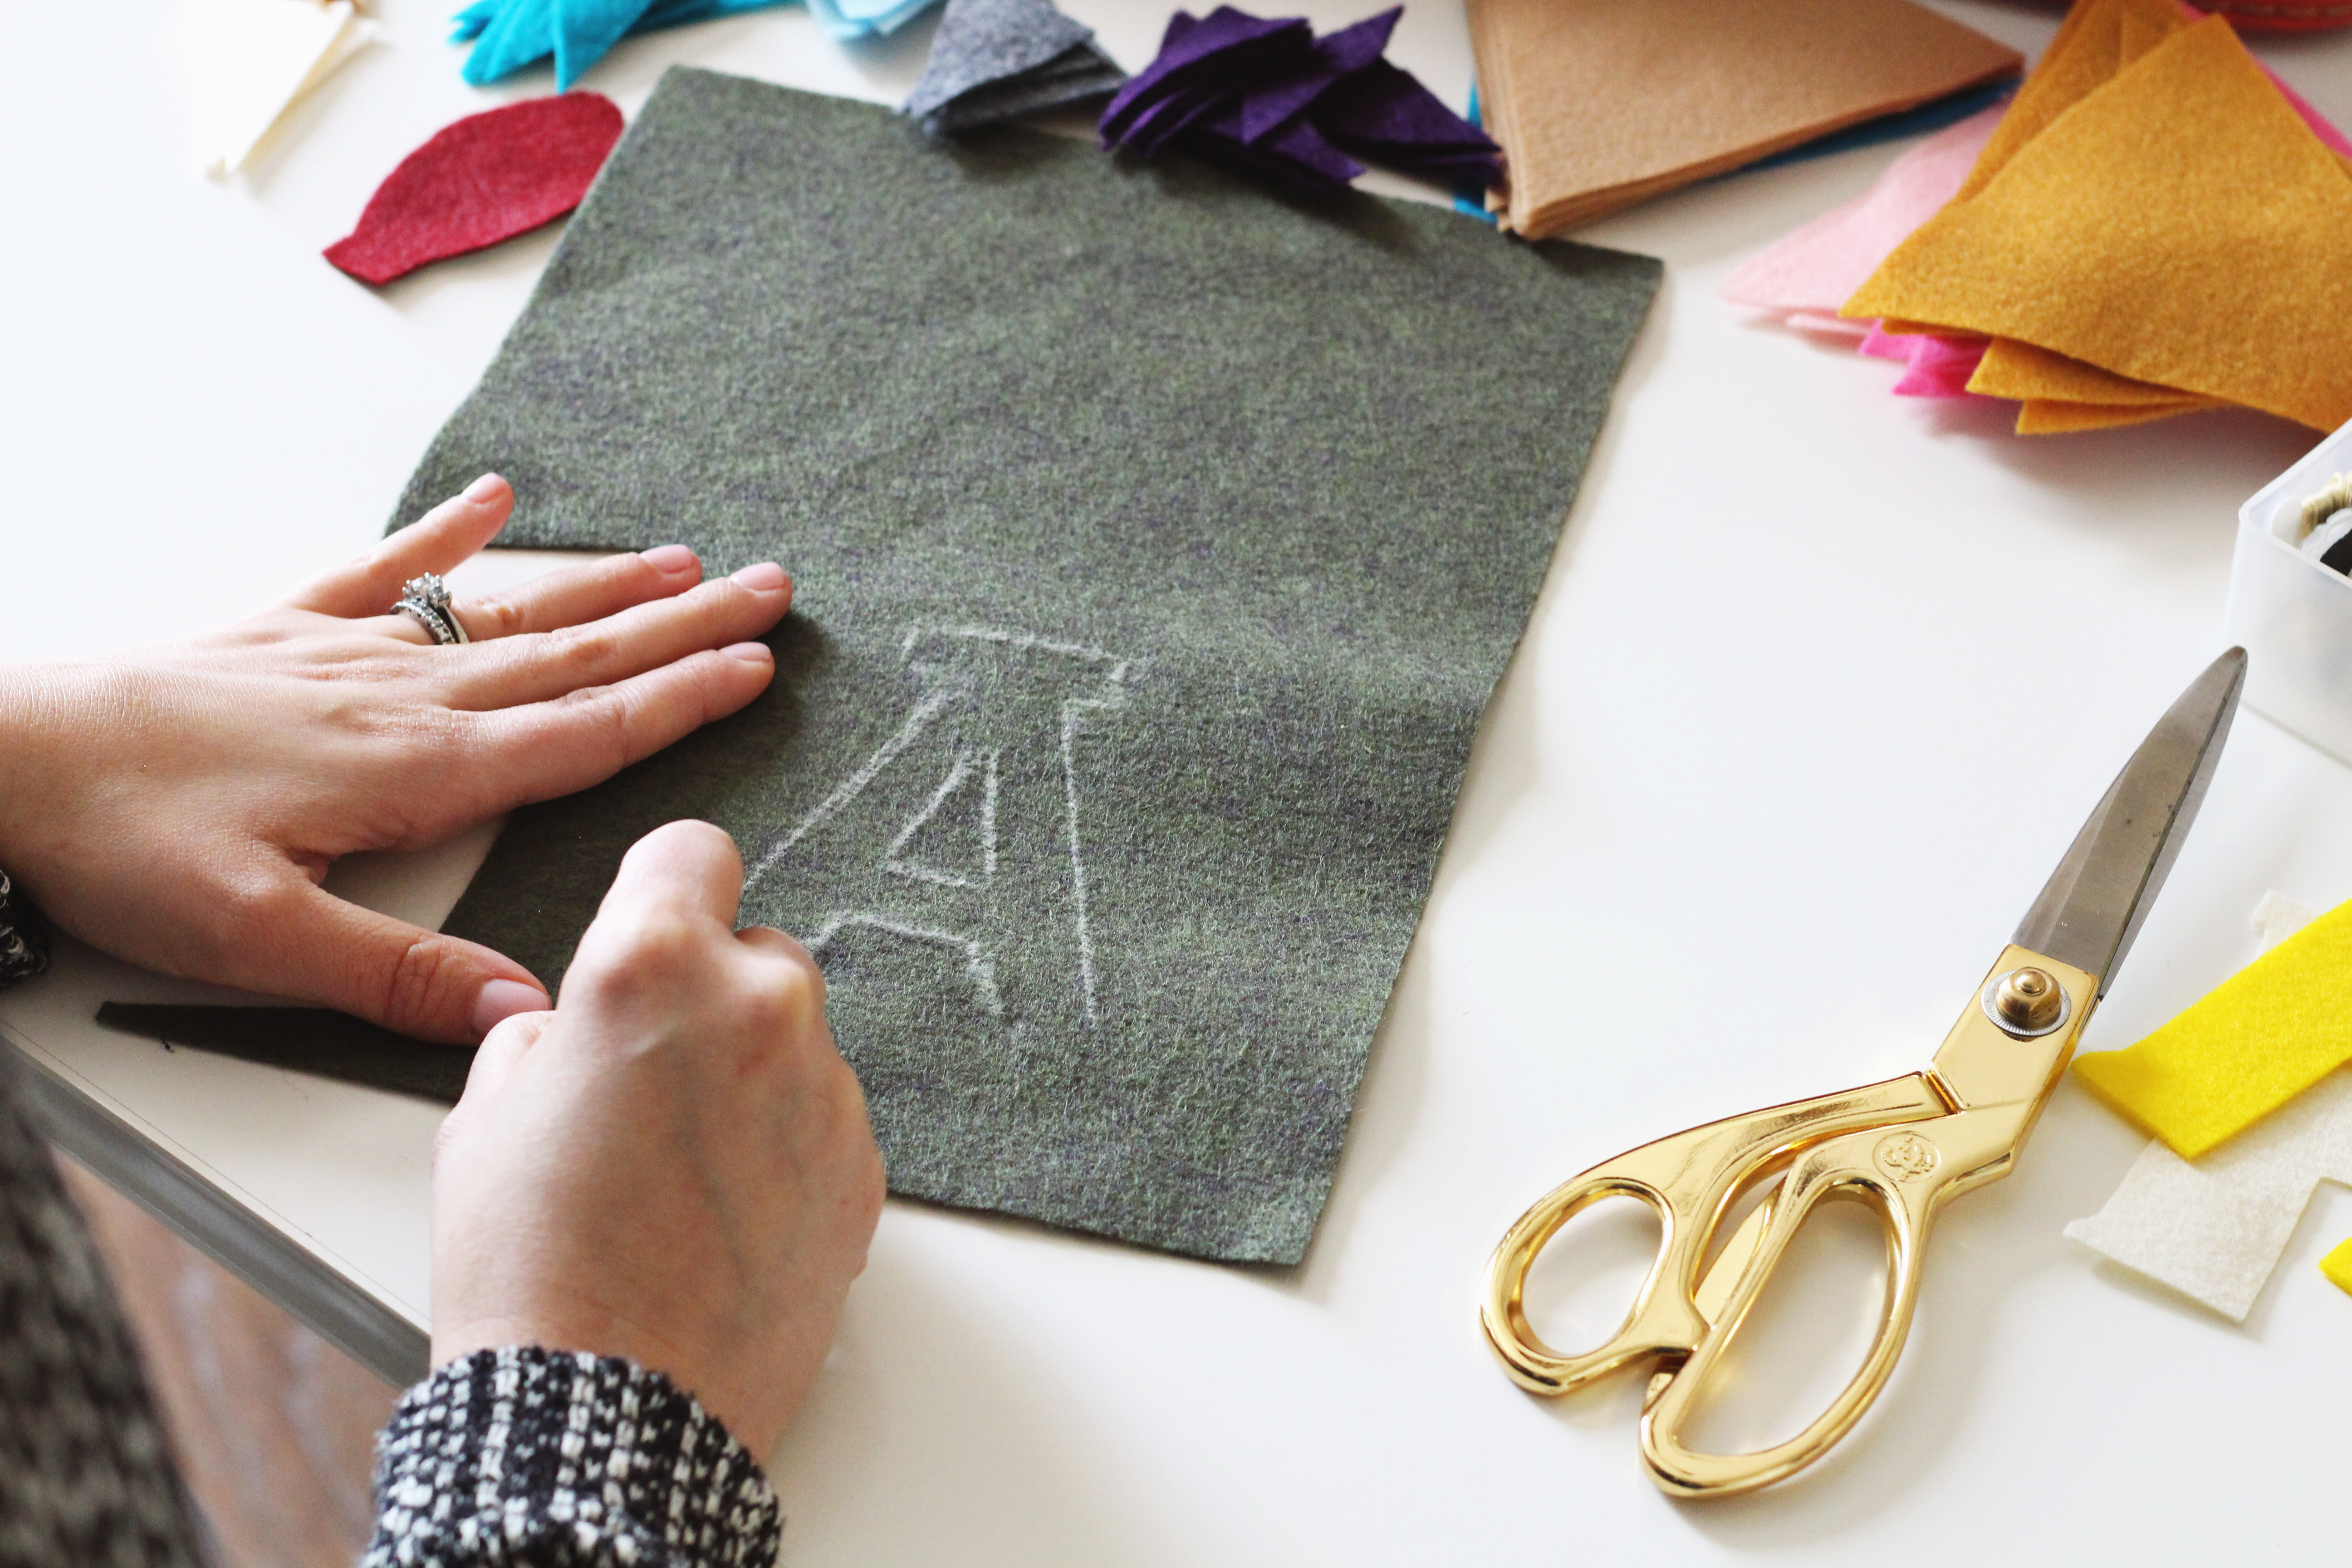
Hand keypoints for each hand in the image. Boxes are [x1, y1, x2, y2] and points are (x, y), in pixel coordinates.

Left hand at [0, 475, 790, 1040]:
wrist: (4, 757)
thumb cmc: (125, 848)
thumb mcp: (257, 940)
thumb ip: (394, 974)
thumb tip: (523, 1011)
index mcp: (417, 773)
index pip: (582, 734)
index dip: (679, 702)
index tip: (758, 669)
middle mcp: (403, 698)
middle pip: (573, 659)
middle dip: (681, 628)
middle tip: (770, 591)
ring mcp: (348, 651)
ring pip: (507, 615)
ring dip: (602, 588)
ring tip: (685, 560)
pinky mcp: (286, 628)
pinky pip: (386, 569)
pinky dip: (445, 531)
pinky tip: (496, 496)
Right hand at [429, 821, 884, 1456]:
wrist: (605, 1410)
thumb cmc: (531, 1268)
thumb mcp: (485, 1118)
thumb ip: (544, 1035)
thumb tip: (571, 1029)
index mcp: (654, 968)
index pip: (693, 852)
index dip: (667, 886)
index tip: (660, 917)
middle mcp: (760, 1007)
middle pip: (753, 951)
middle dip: (708, 997)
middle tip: (647, 1083)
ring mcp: (826, 1090)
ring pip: (794, 1042)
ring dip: (751, 1077)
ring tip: (679, 1173)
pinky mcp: (863, 1167)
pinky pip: (823, 1121)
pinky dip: (785, 1147)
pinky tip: (724, 1215)